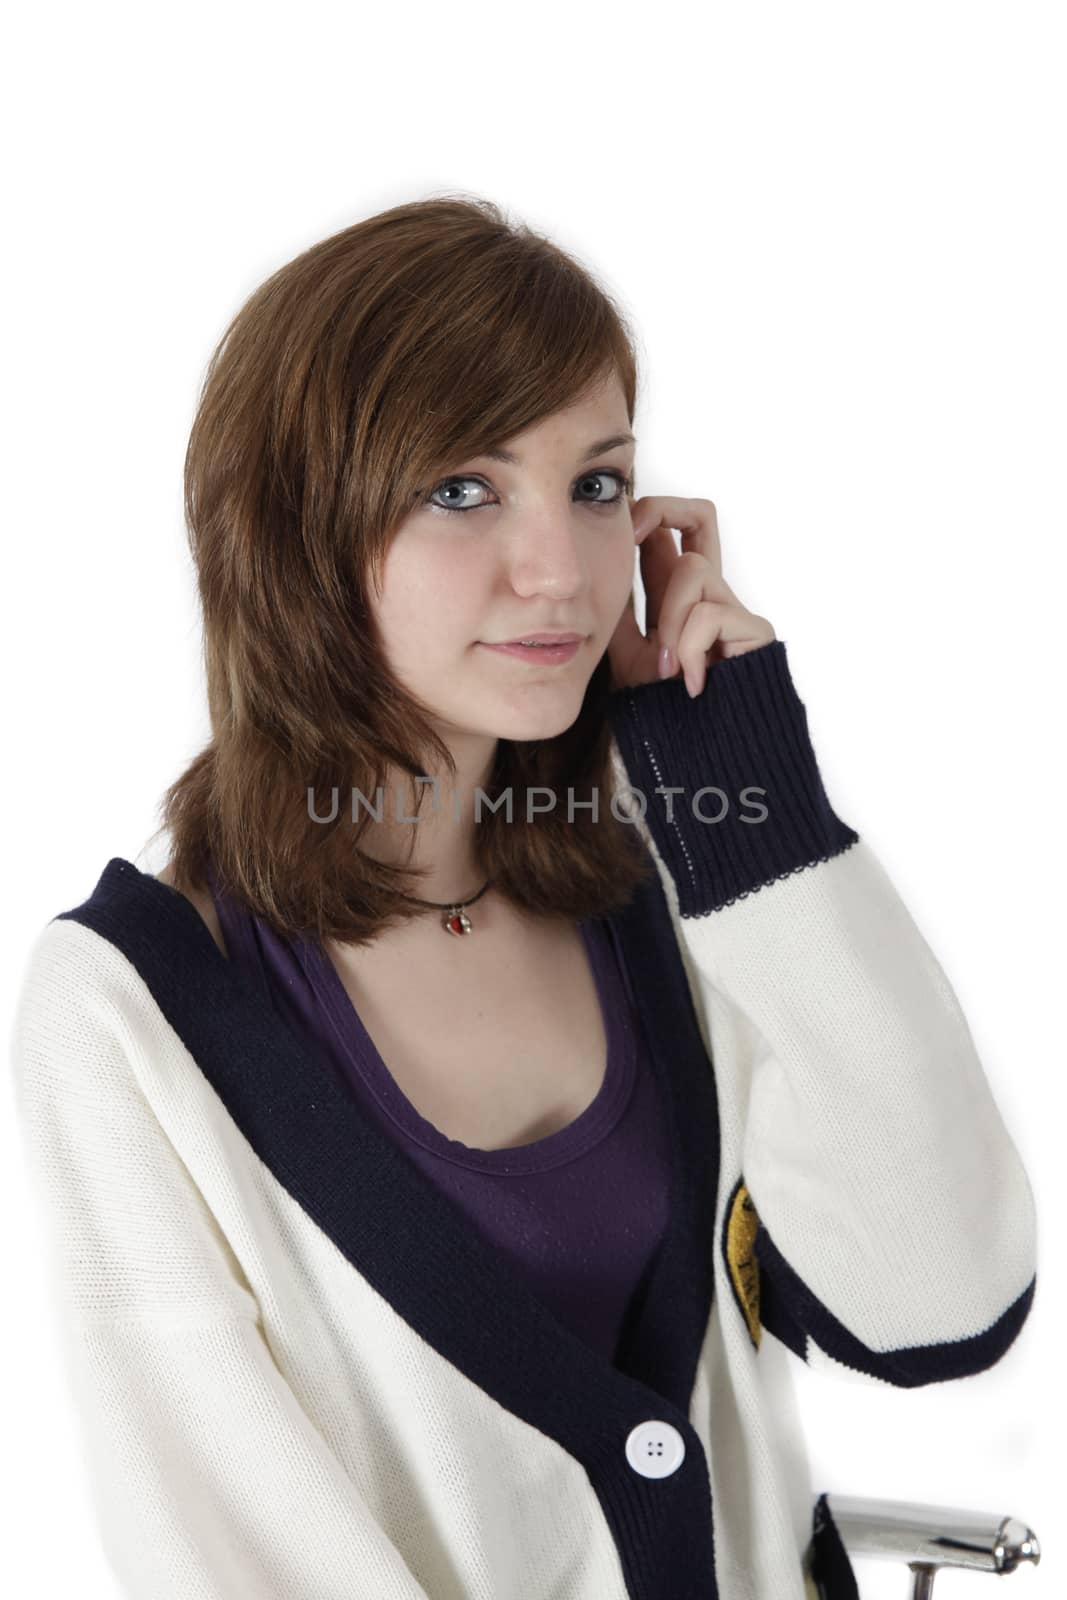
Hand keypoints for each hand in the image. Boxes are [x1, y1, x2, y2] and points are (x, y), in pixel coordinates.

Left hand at [607, 496, 776, 695]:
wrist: (693, 753)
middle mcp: (708, 594)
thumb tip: (598, 571)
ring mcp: (734, 610)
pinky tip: (689, 682)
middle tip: (635, 533)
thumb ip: (619, 612)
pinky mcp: (755, 632)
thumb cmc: (659, 710)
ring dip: (669, 620)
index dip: (646, 515)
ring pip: (694, 569)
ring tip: (667, 667)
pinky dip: (690, 649)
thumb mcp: (625, 652)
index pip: (668, 532)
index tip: (618, 532)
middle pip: (702, 515)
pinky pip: (710, 615)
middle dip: (666, 508)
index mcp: (675, 596)